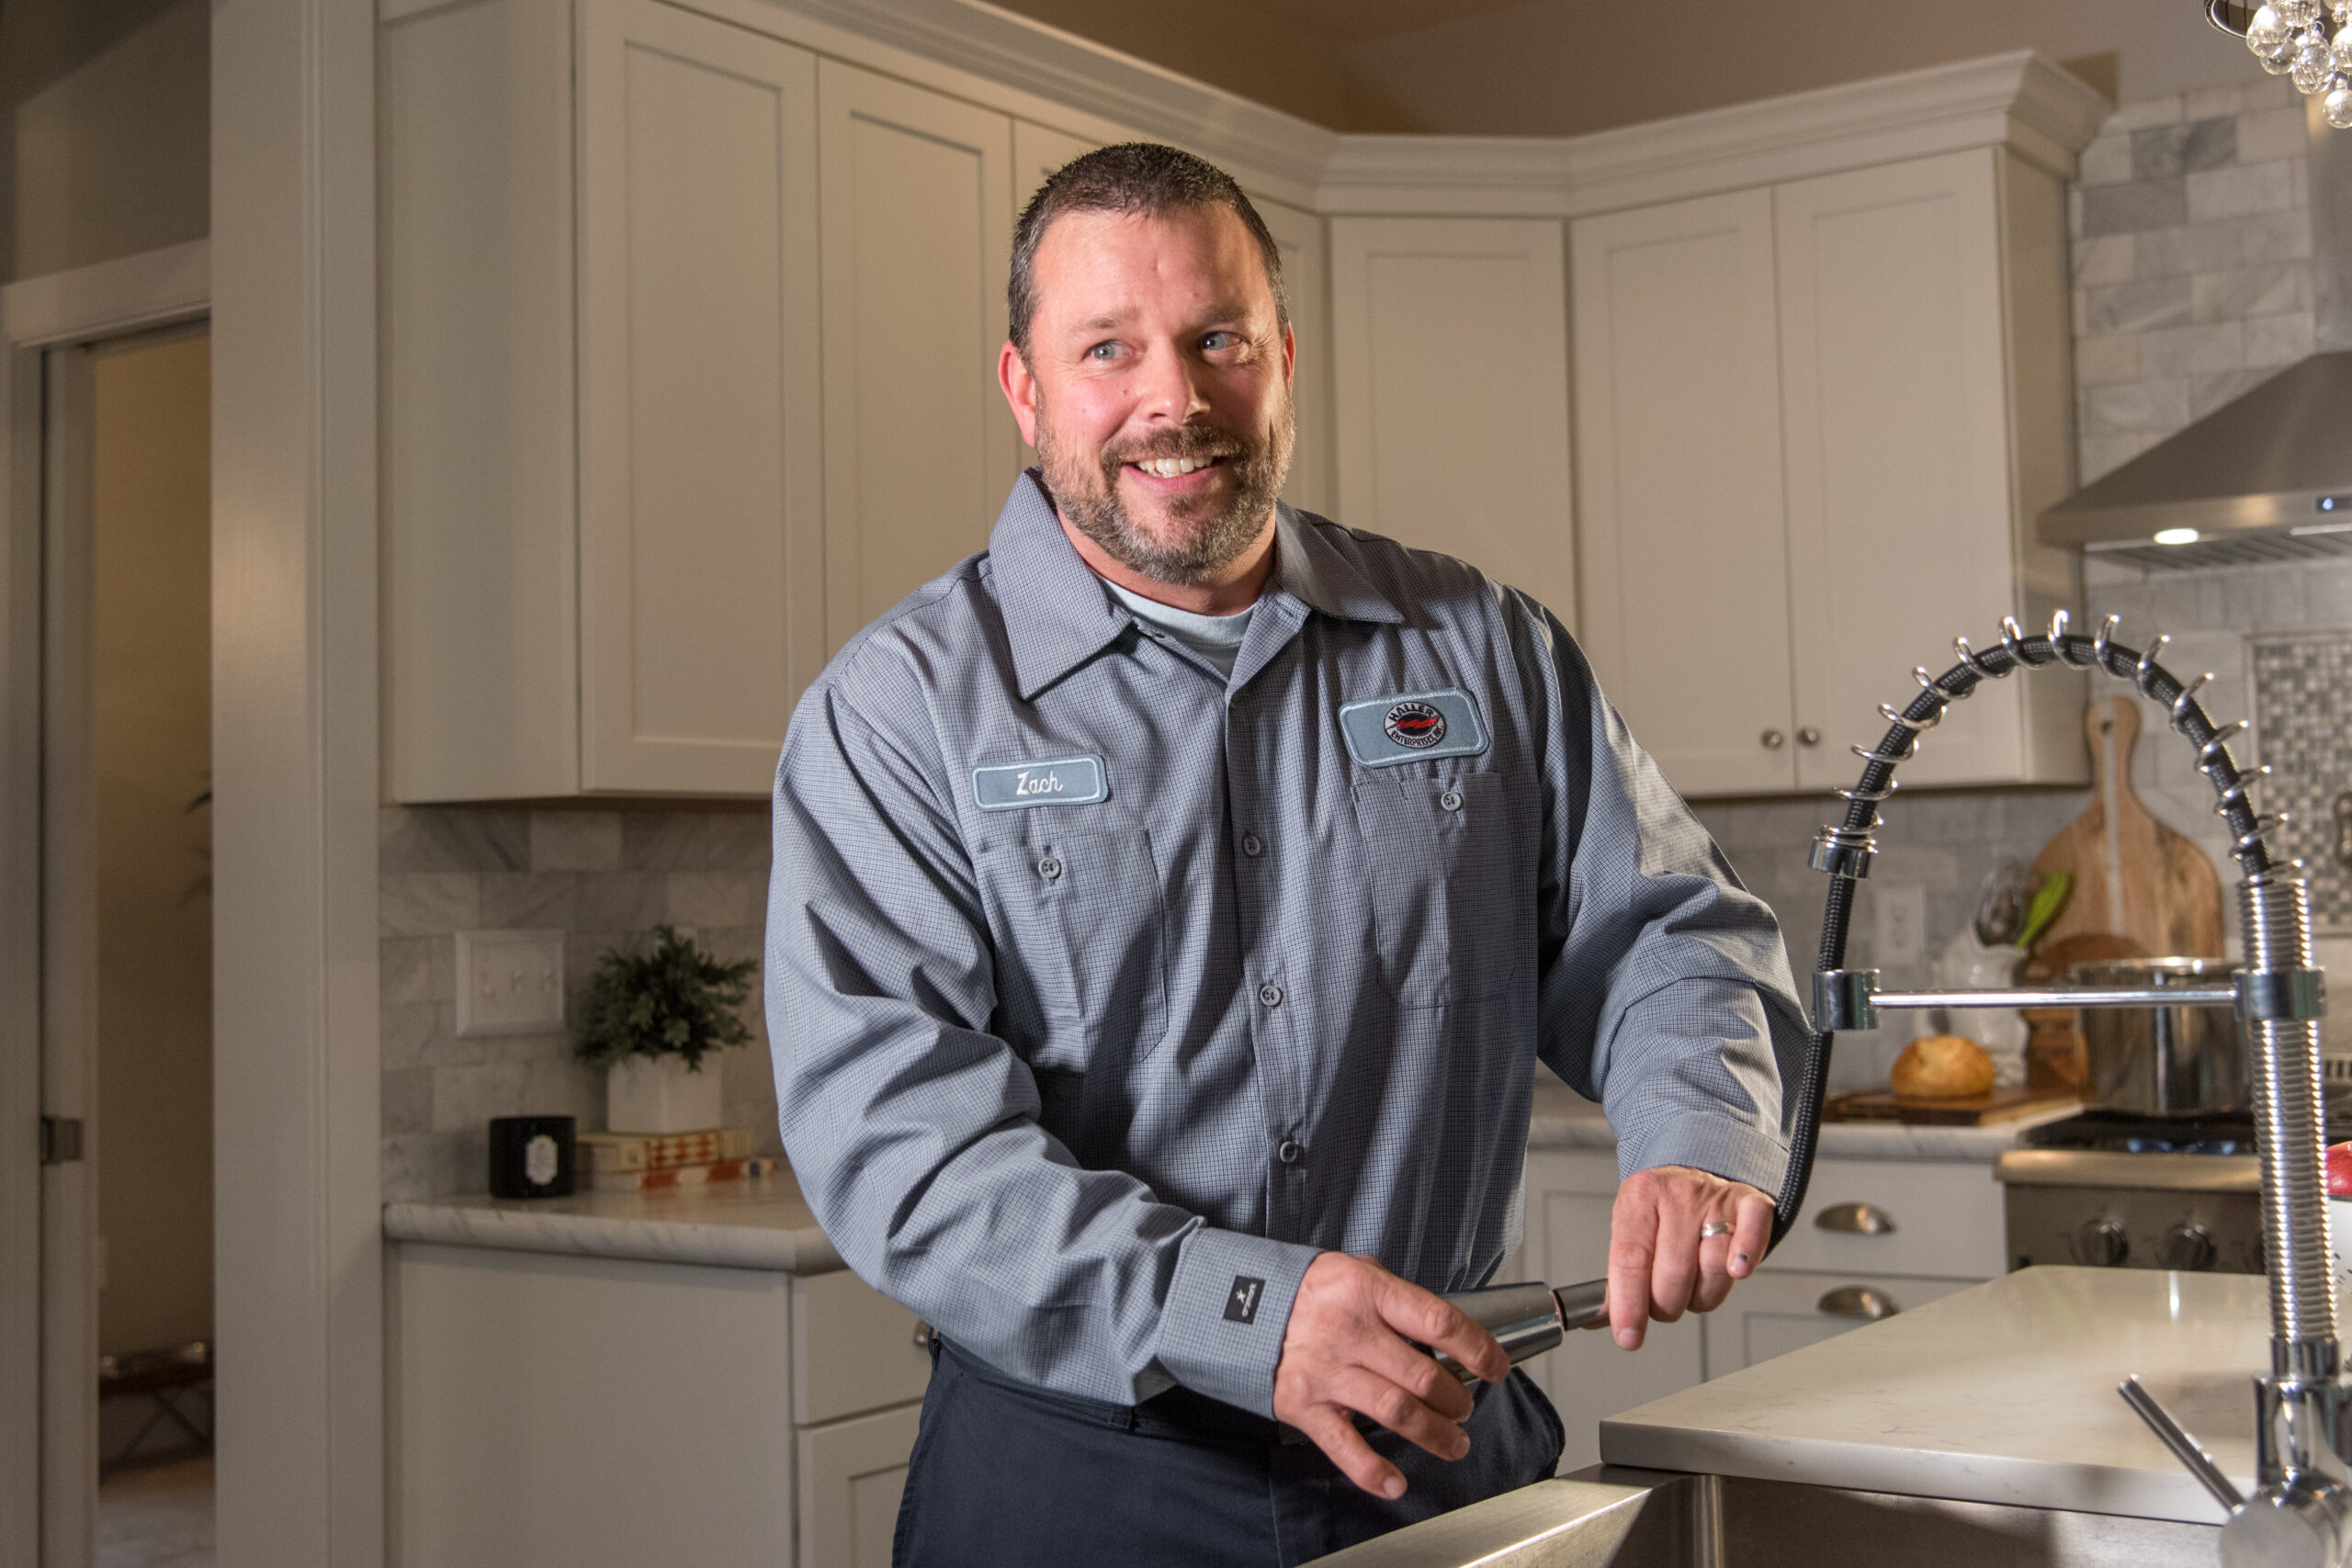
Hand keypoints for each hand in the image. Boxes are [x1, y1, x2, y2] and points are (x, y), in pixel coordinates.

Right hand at [1271, 1253, 1509, 1498]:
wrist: (1233, 1304)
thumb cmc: (1302, 1289)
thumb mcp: (1351, 1269)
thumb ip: (1393, 1295)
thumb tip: (1438, 1324)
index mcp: (1367, 1291)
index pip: (1439, 1322)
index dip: (1477, 1349)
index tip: (1495, 1367)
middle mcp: (1349, 1331)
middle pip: (1424, 1376)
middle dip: (1457, 1400)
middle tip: (1464, 1408)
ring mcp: (1326, 1371)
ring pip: (1397, 1412)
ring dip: (1435, 1434)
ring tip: (1453, 1442)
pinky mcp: (1304, 1405)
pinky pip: (1345, 1446)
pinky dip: (1373, 1471)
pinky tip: (1395, 1481)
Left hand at [1604, 1166, 1772, 1350]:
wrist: (1699, 1167)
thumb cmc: (1663, 1209)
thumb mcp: (1632, 1230)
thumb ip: (1619, 1276)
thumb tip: (1595, 1319)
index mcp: (1639, 1197)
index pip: (1630, 1258)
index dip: (1629, 1304)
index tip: (1628, 1336)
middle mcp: (1679, 1194)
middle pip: (1674, 1272)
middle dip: (1667, 1305)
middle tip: (1663, 1303)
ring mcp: (1717, 1198)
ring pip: (1714, 1268)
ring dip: (1703, 1296)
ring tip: (1692, 1285)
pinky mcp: (1750, 1203)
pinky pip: (1753, 1234)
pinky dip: (1747, 1256)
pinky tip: (1736, 1269)